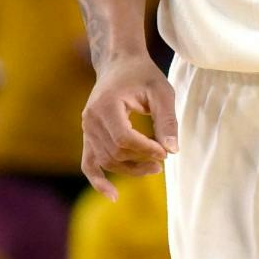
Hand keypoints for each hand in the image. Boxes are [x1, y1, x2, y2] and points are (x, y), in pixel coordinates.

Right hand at [81, 54, 175, 199]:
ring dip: (130, 170)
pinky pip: (89, 164)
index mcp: (106, 105)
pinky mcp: (88, 135)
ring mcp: (86, 128)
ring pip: (106, 161)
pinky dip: (99, 180)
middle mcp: (91, 119)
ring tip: (154, 167)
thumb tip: (172, 151)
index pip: (124, 139)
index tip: (165, 152)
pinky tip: (113, 196)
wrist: (119, 63)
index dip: (146, 150)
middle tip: (164, 158)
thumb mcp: (161, 92)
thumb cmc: (143, 75)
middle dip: (140, 160)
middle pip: (114, 153)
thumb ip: (167, 120)